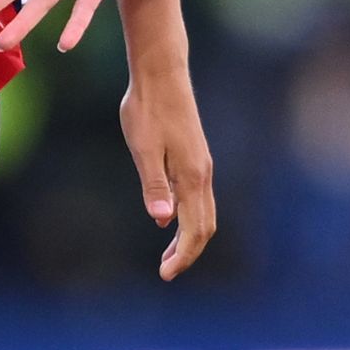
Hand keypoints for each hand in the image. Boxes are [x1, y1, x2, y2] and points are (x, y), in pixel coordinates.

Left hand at [120, 62, 217, 280]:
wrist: (162, 73)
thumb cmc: (147, 109)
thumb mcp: (143, 148)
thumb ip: (154, 184)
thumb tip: (163, 220)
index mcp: (191, 176)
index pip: (193, 228)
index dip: (182, 256)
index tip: (165, 275)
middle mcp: (202, 173)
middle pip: (205, 225)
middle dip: (189, 252)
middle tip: (166, 271)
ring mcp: (202, 164)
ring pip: (205, 212)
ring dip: (190, 236)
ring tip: (168, 254)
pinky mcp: (196, 157)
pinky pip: (199, 198)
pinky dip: (190, 218)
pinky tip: (171, 218)